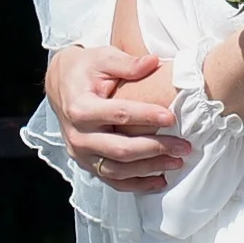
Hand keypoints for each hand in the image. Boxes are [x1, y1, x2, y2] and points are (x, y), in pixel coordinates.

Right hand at [44, 45, 190, 193]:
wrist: (60, 84)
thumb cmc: (85, 68)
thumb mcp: (103, 58)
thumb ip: (127, 63)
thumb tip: (153, 62)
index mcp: (80, 108)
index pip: (119, 115)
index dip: (146, 116)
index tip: (172, 117)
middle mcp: (78, 135)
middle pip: (120, 149)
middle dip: (155, 148)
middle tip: (183, 146)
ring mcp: (81, 153)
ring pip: (117, 170)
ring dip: (149, 169)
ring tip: (177, 162)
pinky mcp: (86, 163)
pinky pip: (111, 180)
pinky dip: (136, 184)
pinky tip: (159, 181)